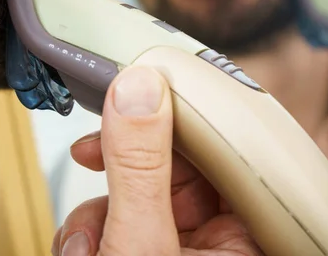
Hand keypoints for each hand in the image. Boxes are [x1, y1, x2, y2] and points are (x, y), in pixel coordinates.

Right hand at [52, 66, 264, 255]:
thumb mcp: (138, 245)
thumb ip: (138, 169)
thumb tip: (138, 92)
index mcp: (244, 240)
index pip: (223, 150)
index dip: (182, 114)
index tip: (145, 88)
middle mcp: (216, 242)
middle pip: (170, 167)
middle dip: (121, 166)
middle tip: (94, 150)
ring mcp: (177, 247)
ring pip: (136, 191)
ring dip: (96, 209)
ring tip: (86, 242)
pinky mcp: (143, 251)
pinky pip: (118, 217)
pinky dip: (91, 229)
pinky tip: (82, 250)